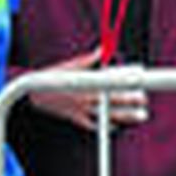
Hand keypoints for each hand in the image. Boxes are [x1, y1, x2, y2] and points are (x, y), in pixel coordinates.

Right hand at [26, 48, 149, 131]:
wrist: (31, 94)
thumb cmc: (52, 77)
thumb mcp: (70, 65)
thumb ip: (90, 59)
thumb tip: (103, 49)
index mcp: (84, 81)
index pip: (110, 79)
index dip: (125, 78)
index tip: (139, 77)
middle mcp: (84, 96)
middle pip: (112, 98)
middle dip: (130, 99)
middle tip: (144, 98)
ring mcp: (81, 109)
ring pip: (107, 114)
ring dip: (125, 116)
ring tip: (141, 116)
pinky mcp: (76, 118)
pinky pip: (93, 125)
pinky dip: (106, 126)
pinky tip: (119, 126)